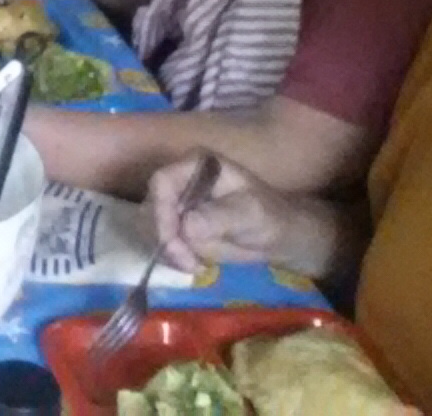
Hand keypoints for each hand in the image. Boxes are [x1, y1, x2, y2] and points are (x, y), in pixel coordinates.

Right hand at [145, 152, 336, 276]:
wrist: (278, 237)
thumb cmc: (269, 216)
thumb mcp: (249, 213)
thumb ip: (220, 217)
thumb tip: (187, 226)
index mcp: (196, 166)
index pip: (161, 182)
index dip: (161, 211)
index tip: (172, 241)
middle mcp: (180, 181)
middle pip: (152, 206)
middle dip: (165, 237)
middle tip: (186, 261)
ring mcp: (177, 204)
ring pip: (152, 228)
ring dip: (169, 251)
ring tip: (194, 265)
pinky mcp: (178, 226)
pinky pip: (162, 242)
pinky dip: (173, 257)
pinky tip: (194, 265)